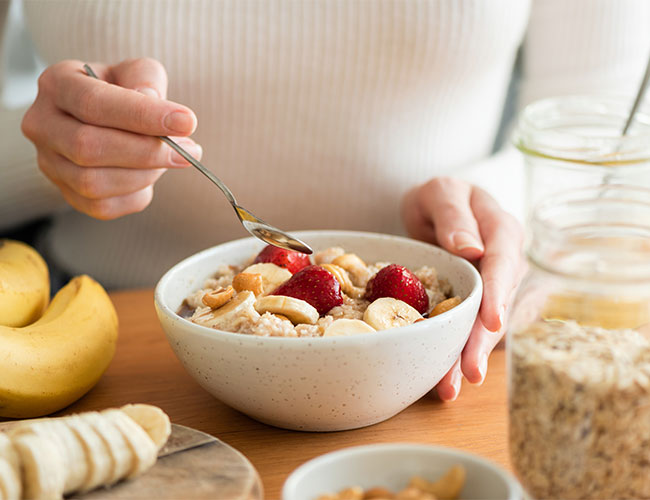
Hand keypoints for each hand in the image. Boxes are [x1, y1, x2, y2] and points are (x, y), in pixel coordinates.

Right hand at [21, 58, 201, 218]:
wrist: (104, 120)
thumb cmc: (122, 93)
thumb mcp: (136, 72)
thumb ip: (145, 79)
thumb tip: (151, 101)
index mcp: (57, 84)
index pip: (94, 103)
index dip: (143, 115)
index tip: (186, 122)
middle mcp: (42, 124)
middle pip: (88, 147)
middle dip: (146, 152)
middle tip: (189, 150)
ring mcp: (49, 163)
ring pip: (93, 183)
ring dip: (144, 175)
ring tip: (172, 159)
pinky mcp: (66, 194)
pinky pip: (102, 207)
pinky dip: (136, 195)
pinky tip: (150, 176)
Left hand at [401, 177, 523, 400]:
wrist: (436, 208)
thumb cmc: (441, 197)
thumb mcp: (441, 191)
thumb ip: (453, 214)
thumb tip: (472, 248)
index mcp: (501, 231)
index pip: (504, 263)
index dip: (498, 293)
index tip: (492, 322)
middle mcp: (505, 263)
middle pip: (498, 304)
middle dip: (483, 340)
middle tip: (470, 372)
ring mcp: (494, 287)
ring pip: (485, 325)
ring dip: (468, 356)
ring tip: (450, 388)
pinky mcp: (479, 304)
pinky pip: (471, 330)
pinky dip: (458, 353)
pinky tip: (444, 378)